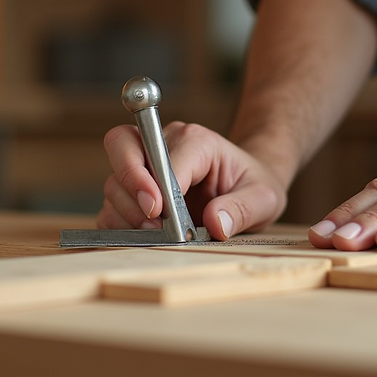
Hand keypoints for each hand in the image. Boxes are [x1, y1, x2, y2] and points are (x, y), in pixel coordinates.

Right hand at [96, 122, 287, 239]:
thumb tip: (216, 224)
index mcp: (196, 140)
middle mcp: (165, 145)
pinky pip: (112, 204)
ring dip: (125, 212)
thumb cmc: (253, 185)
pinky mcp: (136, 191)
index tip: (159, 213)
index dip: (155, 183)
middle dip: (129, 185)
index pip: (161, 155)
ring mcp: (146, 167)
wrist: (247, 187)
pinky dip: (118, 223)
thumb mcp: (264, 197)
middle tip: (150, 220)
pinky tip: (140, 236)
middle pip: (122, 146)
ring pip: (114, 181)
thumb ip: (242, 208)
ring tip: (153, 234)